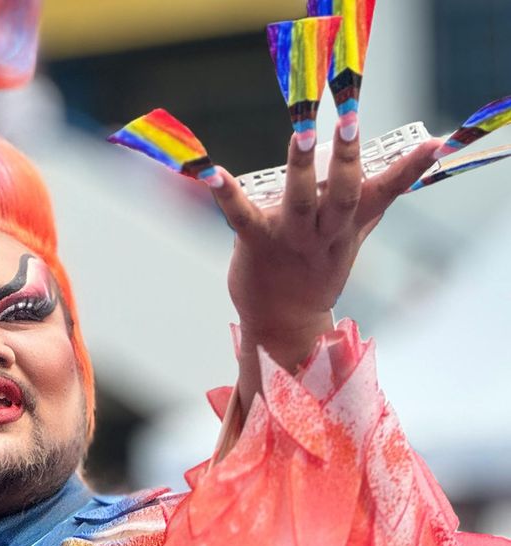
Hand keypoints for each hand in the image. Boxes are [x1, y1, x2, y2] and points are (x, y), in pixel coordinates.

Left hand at [209, 123, 441, 420]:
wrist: (283, 323)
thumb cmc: (313, 273)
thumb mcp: (347, 239)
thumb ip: (367, 205)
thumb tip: (405, 172)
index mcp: (348, 226)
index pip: (386, 192)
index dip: (410, 169)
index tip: (434, 144)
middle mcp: (324, 232)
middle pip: (343, 194)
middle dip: (348, 159)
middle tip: (349, 120)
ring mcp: (290, 239)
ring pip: (300, 202)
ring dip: (302, 170)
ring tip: (301, 136)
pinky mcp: (257, 243)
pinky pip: (241, 216)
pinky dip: (227, 194)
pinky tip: (213, 172)